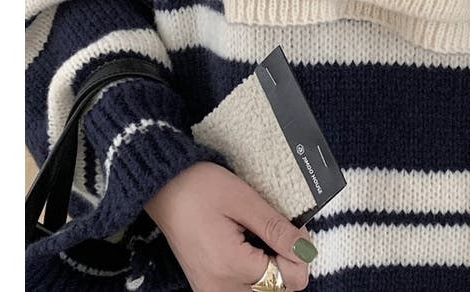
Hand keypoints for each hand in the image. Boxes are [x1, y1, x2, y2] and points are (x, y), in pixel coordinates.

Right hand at [144, 161, 316, 291]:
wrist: (163, 189)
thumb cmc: (201, 188)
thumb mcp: (244, 201)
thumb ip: (276, 228)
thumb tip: (306, 249)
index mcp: (230, 267)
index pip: (288, 280)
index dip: (299, 252)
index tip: (295, 227)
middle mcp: (219, 289)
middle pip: (276, 291)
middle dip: (287, 262)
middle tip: (281, 230)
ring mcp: (210, 290)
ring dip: (272, 269)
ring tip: (265, 237)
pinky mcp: (207, 286)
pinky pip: (243, 290)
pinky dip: (256, 273)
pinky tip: (252, 247)